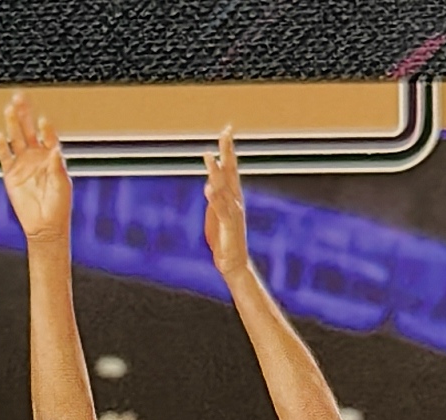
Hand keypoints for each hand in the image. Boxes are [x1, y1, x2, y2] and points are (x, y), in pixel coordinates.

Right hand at [0, 93, 71, 242]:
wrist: (45, 227)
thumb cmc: (58, 208)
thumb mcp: (62, 186)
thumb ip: (57, 167)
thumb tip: (55, 150)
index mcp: (51, 157)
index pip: (48, 136)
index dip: (46, 128)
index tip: (43, 121)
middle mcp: (36, 157)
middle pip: (28, 130)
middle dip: (24, 114)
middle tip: (19, 97)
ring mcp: (23, 164)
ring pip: (15, 138)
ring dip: (12, 124)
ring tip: (9, 108)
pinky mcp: (11, 174)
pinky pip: (4, 156)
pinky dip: (1, 146)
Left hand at [203, 128, 248, 279]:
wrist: (234, 263)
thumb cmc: (224, 239)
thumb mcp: (216, 214)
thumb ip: (215, 198)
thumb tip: (209, 183)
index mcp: (233, 196)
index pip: (231, 168)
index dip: (229, 150)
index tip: (228, 130)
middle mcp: (236, 201)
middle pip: (231, 172)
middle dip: (228, 152)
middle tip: (226, 132)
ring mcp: (234, 213)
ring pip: (224, 189)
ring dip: (216, 172)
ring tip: (209, 156)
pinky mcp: (229, 227)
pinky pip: (221, 210)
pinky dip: (215, 199)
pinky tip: (209, 188)